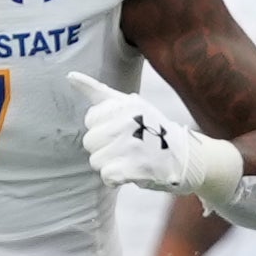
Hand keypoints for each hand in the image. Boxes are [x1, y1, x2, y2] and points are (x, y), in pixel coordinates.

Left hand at [68, 72, 212, 194]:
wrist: (186, 157)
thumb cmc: (152, 130)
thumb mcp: (129, 104)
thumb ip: (98, 91)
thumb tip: (69, 76)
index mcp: (125, 104)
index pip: (90, 119)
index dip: (102, 128)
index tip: (123, 129)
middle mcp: (128, 121)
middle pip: (89, 142)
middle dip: (104, 148)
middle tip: (128, 147)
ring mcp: (131, 144)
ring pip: (95, 160)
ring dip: (110, 165)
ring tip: (131, 159)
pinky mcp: (135, 167)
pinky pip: (106, 176)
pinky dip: (115, 179)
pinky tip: (130, 173)